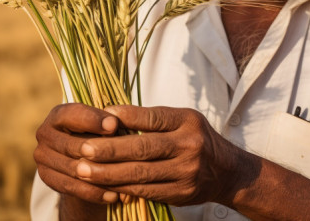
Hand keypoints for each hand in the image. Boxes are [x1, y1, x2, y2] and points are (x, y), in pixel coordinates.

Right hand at [33, 103, 121, 205]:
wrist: (80, 155)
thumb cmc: (96, 132)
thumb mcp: (101, 122)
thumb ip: (108, 121)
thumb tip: (114, 126)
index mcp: (58, 114)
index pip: (73, 114)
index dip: (94, 119)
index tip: (114, 125)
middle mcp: (45, 133)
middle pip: (72, 145)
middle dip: (97, 151)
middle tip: (122, 159)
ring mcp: (42, 156)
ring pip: (73, 169)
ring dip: (99, 177)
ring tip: (124, 182)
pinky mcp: (46, 177)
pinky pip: (70, 188)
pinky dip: (93, 193)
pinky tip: (113, 196)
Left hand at [74, 105, 256, 206]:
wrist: (226, 172)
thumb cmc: (195, 138)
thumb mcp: (182, 120)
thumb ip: (151, 119)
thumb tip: (110, 114)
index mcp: (187, 121)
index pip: (152, 118)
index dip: (125, 118)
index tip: (100, 117)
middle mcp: (189, 146)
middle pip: (142, 148)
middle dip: (108, 150)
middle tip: (82, 150)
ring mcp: (186, 173)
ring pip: (140, 174)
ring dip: (108, 174)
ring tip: (84, 171)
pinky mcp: (180, 194)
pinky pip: (146, 192)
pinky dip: (122, 188)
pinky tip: (103, 185)